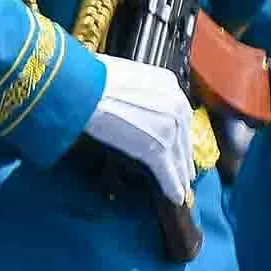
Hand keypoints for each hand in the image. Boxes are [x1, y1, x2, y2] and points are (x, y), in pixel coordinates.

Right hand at [82, 55, 198, 203]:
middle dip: (183, 155)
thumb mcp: (125, 73)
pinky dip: (172, 187)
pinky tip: (176, 196)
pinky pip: (168, 173)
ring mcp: (169, 129)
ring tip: (182, 186)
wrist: (86, 90)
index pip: (178, 113)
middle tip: (185, 169)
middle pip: (183, 137)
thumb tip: (127, 96)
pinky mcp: (157, 150)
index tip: (177, 140)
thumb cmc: (93, 77)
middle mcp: (176, 104)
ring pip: (178, 157)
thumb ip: (137, 88)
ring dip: (180, 175)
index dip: (178, 131)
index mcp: (169, 83)